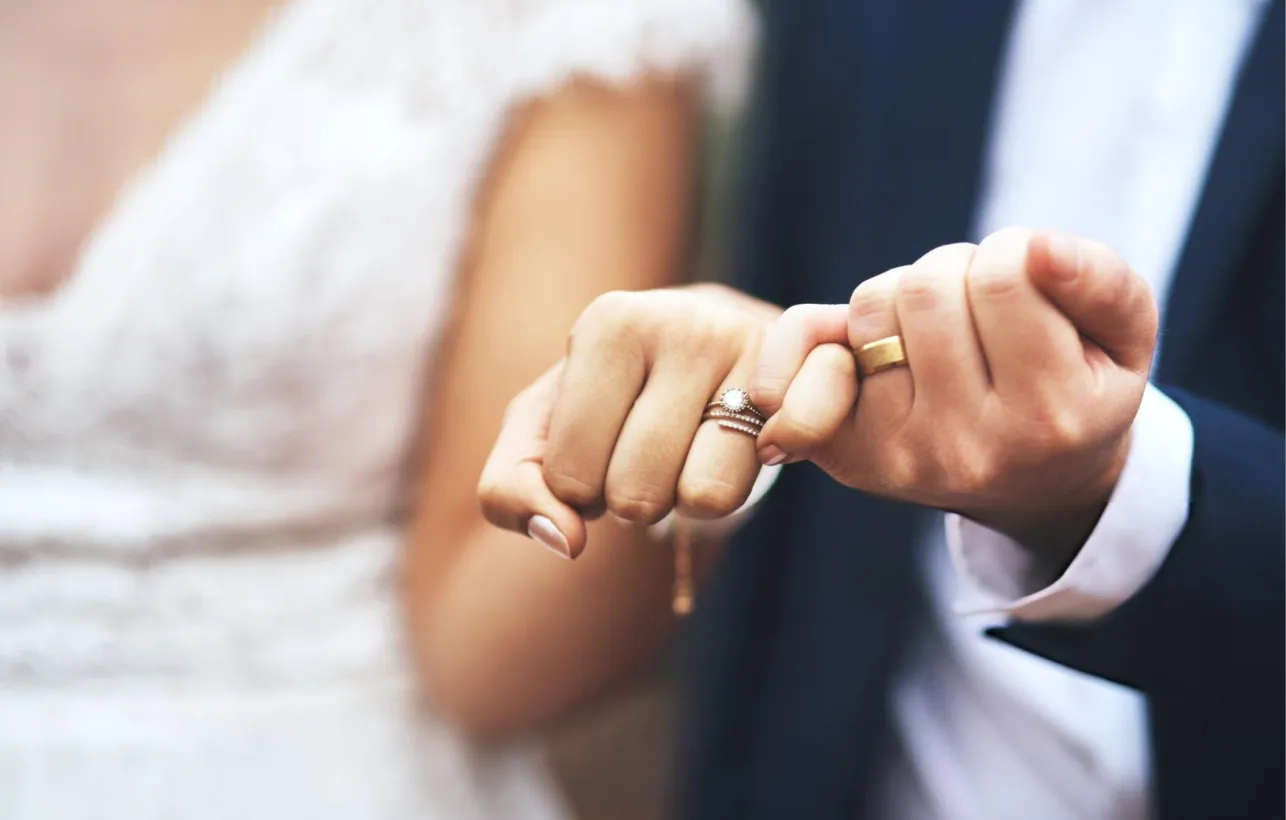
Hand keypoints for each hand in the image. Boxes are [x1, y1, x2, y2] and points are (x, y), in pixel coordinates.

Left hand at [478, 284, 780, 558]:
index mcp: (608, 322)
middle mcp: (682, 322)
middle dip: (633, 498)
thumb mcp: (540, 434)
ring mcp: (751, 347)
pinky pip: (763, 481)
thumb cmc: (608, 399)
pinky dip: (741, 485)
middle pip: (636, 495)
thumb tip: (565, 541)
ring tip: (689, 449)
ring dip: (689, 499)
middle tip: (647, 451)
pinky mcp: (811, 377)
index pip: (570, 477)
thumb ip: (511, 490)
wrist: (711, 342)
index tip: (601, 444)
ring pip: (703, 498)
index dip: (580, 488)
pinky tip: (743, 447)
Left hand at [752, 228, 1158, 558]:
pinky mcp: (846, 452)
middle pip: (926, 287)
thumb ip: (1101, 283)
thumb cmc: (1077, 389)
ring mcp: (898, 454)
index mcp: (1048, 418)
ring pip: (872, 306)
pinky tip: (859, 348)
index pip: (1003, 278)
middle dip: (955, 270)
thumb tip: (1039, 248)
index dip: (1014, 251)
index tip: (1026, 275)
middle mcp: (967, 448)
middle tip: (979, 302)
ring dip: (904, 294)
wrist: (1033, 483)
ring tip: (940, 329)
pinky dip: (821, 329)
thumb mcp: (1123, 339)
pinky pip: (804, 349)